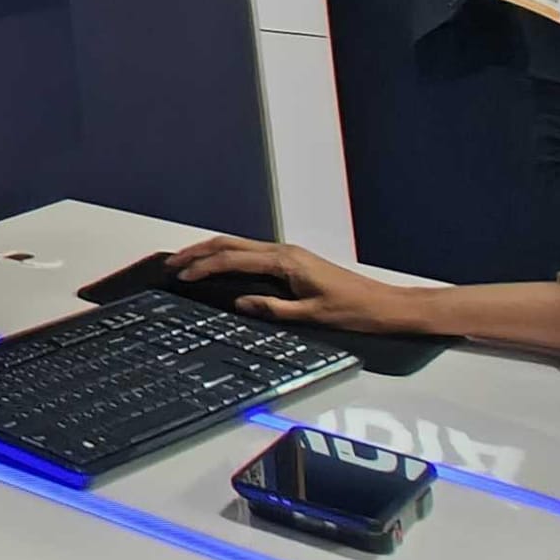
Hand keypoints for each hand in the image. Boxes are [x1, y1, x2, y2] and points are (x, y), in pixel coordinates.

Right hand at [170, 236, 432, 336]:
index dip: (204, 267)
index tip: (183, 276)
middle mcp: (284, 252)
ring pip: (240, 245)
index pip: (233, 259)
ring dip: (212, 251)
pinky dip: (229, 256)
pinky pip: (251, 252)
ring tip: (189, 262)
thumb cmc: (355, 311)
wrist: (386, 306)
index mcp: (285, 262)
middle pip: (231, 244)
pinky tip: (221, 266)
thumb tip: (240, 303)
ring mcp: (289, 254)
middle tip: (173, 263)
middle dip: (199, 251)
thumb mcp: (312, 316)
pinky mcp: (293, 261)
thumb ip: (273, 308)